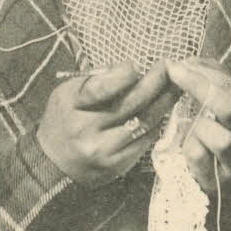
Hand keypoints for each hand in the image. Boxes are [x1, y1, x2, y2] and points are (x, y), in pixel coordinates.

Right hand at [37, 62, 176, 185]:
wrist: (53, 164)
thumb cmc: (63, 120)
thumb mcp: (68, 92)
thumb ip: (95, 80)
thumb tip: (130, 69)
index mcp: (71, 106)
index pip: (99, 89)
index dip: (122, 76)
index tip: (135, 65)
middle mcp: (86, 130)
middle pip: (130, 104)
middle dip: (155, 83)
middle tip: (170, 68)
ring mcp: (103, 151)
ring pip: (143, 122)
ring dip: (164, 102)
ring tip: (176, 86)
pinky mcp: (117, 165)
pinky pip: (144, 140)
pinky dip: (157, 123)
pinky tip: (164, 110)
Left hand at [166, 58, 230, 194]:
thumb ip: (216, 79)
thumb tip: (190, 61)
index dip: (201, 73)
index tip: (177, 64)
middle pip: (226, 106)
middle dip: (197, 86)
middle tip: (174, 75)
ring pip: (217, 137)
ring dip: (197, 127)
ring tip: (194, 126)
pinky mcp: (220, 182)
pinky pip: (198, 157)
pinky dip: (189, 147)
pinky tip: (191, 145)